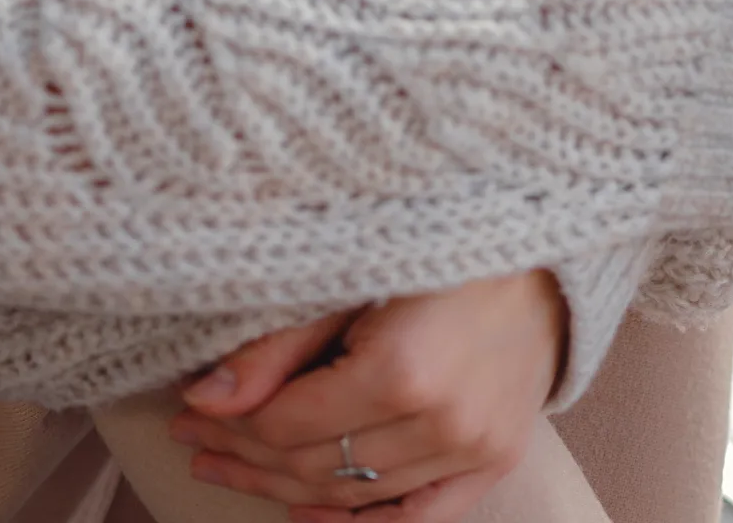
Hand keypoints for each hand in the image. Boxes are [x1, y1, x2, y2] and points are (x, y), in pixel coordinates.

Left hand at [169, 270, 566, 519]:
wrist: (546, 241)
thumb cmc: (444, 237)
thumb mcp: (353, 271)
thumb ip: (280, 344)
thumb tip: (205, 401)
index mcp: (402, 369)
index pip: (287, 425)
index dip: (229, 425)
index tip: (187, 414)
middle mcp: (443, 421)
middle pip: (316, 465)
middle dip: (246, 456)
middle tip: (198, 442)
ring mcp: (476, 447)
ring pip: (357, 495)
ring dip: (288, 488)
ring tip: (237, 469)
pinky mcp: (498, 457)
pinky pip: (419, 515)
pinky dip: (362, 520)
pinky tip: (310, 511)